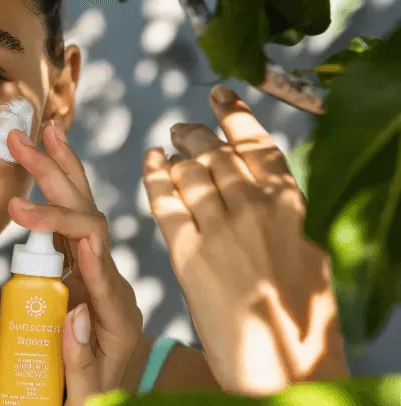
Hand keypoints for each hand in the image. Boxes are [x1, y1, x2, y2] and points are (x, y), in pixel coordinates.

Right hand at [0, 122, 142, 403]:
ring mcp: (95, 266)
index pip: (104, 274)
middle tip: (27, 146)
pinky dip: (57, 186)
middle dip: (59, 182)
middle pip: (91, 222)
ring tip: (40, 133)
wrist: (106, 387)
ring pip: (82, 209)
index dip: (88, 252)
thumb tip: (74, 314)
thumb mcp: (89, 394)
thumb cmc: (95, 392)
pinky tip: (46, 157)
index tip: (74, 236)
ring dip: (60, 170)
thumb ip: (80, 362)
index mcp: (116, 313)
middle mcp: (109, 279)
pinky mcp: (78, 261)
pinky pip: (69, 216)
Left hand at [142, 85, 348, 395]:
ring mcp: (222, 229)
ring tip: (168, 146)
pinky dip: (155, 176)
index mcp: (292, 204)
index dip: (234, 114)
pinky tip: (151, 164)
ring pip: (189, 171)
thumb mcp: (308, 252)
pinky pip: (165, 201)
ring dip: (175, 152)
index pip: (257, 144)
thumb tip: (265, 188)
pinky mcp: (190, 254)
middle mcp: (256, 208)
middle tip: (183, 129)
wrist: (286, 364)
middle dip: (196, 135)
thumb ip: (284, 214)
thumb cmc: (302, 317)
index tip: (219, 96)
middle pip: (215, 152)